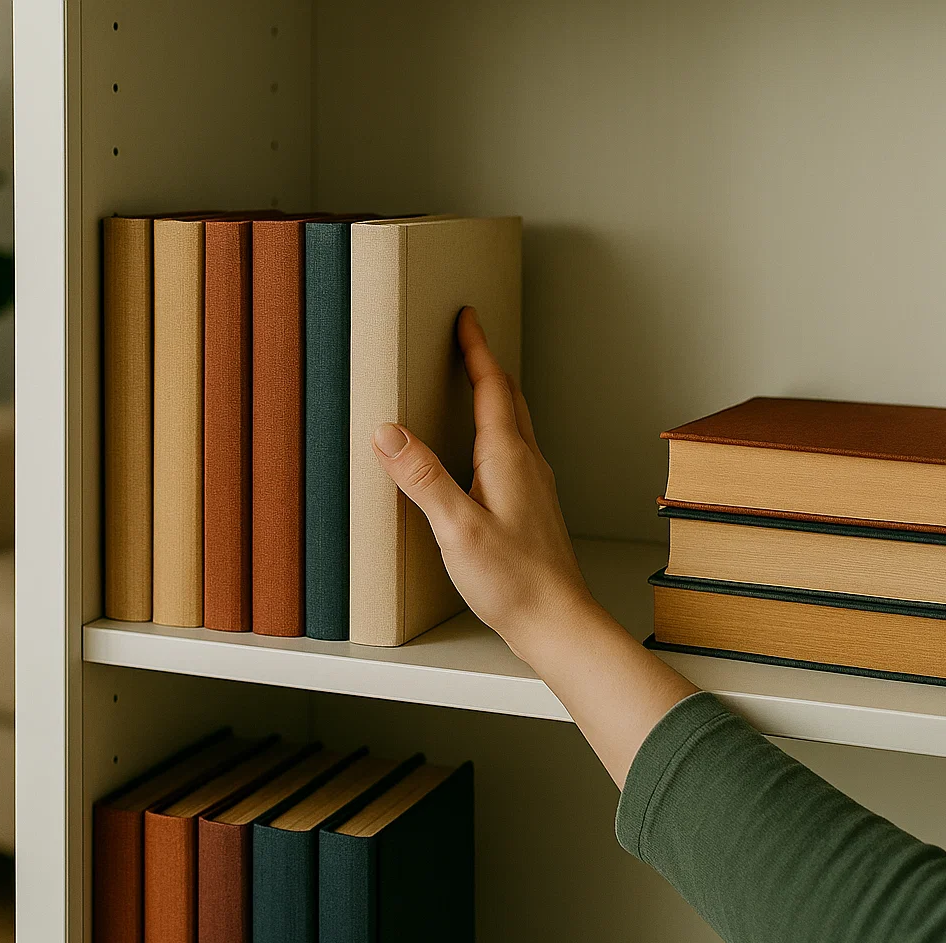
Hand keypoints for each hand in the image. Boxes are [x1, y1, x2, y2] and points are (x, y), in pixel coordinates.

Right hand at [372, 306, 696, 785]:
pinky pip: (513, 451)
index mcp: (509, 458)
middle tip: (467, 340)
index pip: (492, 387)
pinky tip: (484, 452)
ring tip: (474, 383)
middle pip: (508, 399)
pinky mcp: (531, 508)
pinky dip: (496, 430)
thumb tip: (388, 432)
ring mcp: (533, 486)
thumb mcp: (457, 530)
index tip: (466, 317)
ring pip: (514, 425)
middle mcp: (527, 464)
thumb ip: (424, 479)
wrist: (556, 622)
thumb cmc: (513, 581)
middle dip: (486, 364)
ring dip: (494, 395)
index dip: (476, 350)